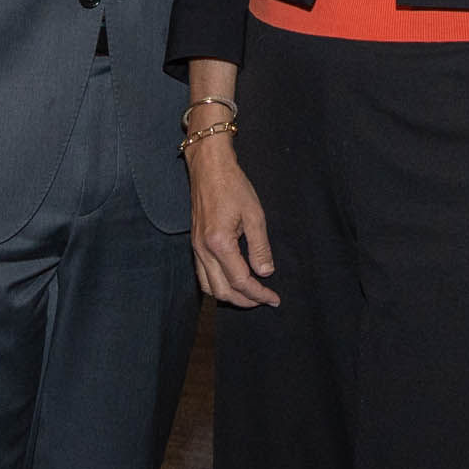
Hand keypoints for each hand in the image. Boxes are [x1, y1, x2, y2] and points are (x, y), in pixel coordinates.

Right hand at [186, 140, 277, 307]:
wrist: (209, 167)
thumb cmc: (232, 186)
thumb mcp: (254, 215)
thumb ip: (260, 247)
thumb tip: (265, 272)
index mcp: (219, 244)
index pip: (241, 281)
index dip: (259, 294)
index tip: (274, 298)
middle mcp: (203, 250)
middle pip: (223, 291)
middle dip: (245, 301)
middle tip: (265, 300)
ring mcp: (196, 248)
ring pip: (209, 287)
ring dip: (230, 296)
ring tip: (250, 295)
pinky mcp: (195, 244)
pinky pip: (203, 275)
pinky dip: (218, 285)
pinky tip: (232, 282)